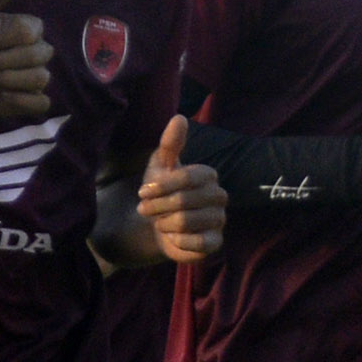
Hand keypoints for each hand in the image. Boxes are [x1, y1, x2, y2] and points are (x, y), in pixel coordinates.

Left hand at [0, 0, 52, 118]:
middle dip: (2, 61)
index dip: (4, 39)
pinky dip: (21, 99)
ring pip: (39, 79)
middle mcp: (38, 51)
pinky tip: (2, 94)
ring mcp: (36, 76)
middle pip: (37, 57)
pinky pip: (41, 102)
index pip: (30, 33)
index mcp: (30, 29)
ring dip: (7, 79)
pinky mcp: (32, 100)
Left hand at [138, 115, 224, 261]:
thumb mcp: (160, 166)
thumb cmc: (161, 193)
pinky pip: (196, 243)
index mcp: (208, 175)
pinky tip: (171, 236)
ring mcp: (220, 220)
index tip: (142, 192)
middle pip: (184, 201)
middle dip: (157, 206)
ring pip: (187, 222)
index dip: (161, 186)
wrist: (159, 225)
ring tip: (159, 222)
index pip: (187, 178)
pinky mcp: (215, 243)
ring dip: (164, 223)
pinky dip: (176, 240)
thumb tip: (180, 118)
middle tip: (144, 209)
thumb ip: (170, 144)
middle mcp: (219, 196)